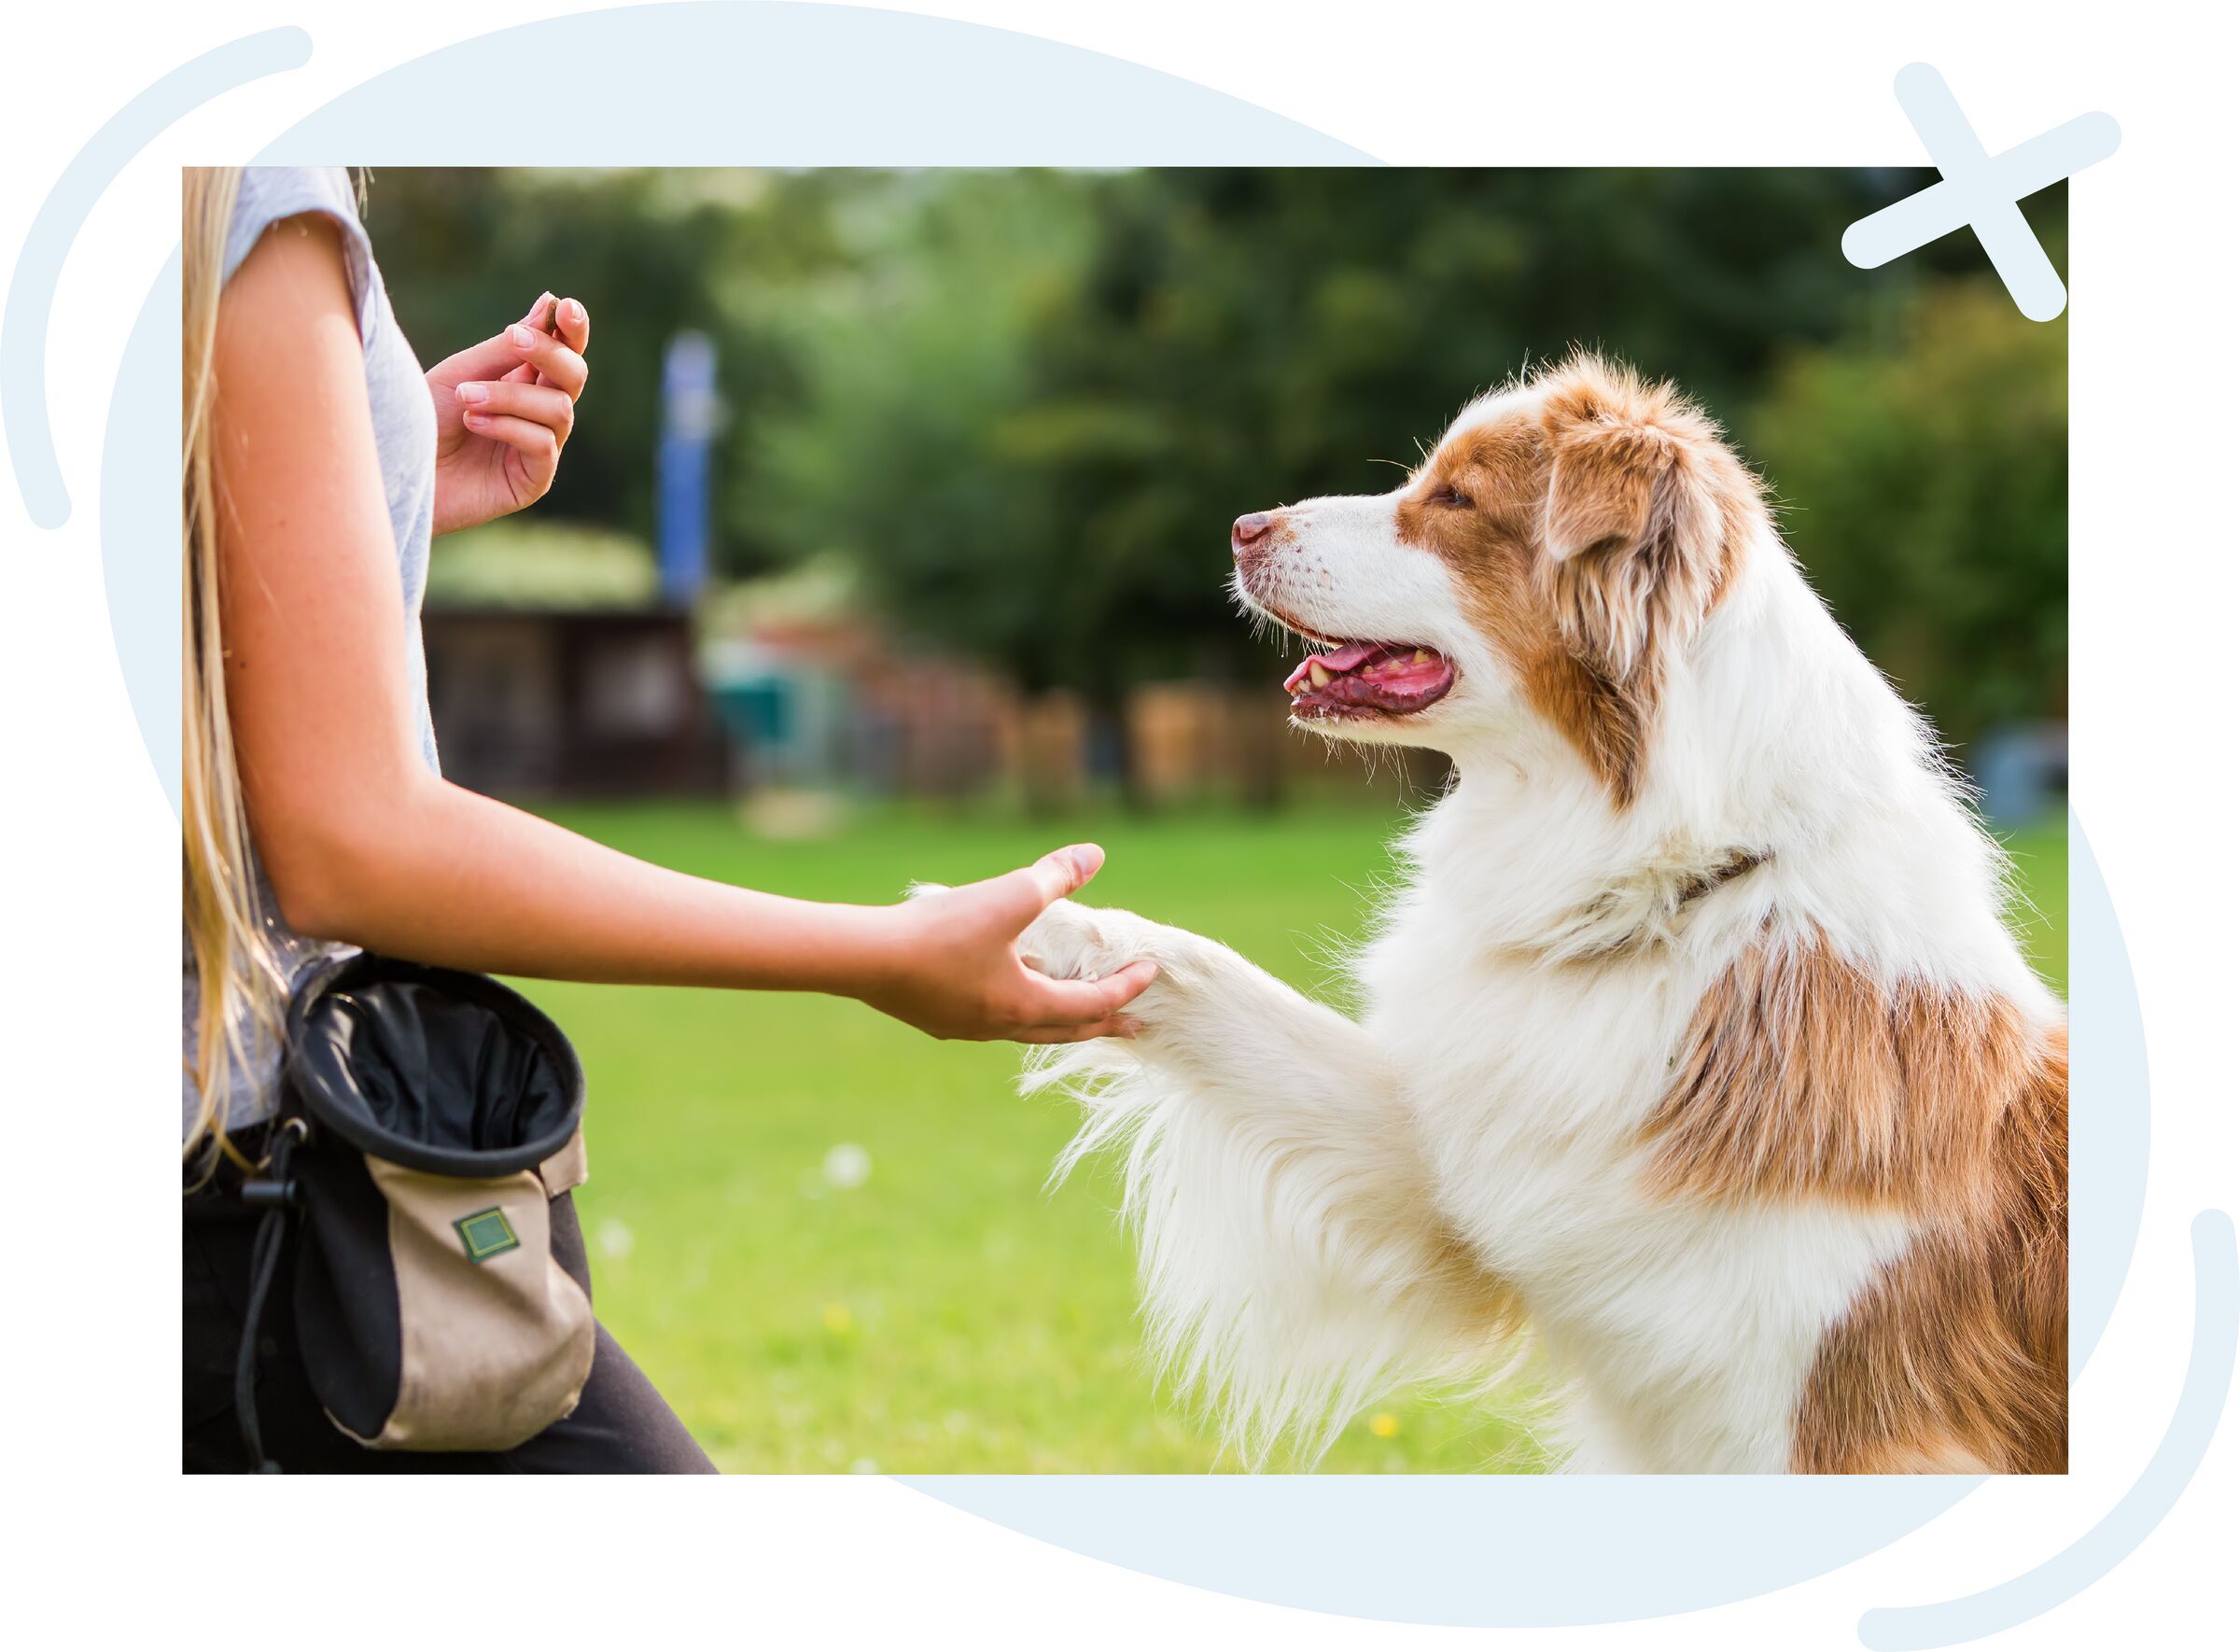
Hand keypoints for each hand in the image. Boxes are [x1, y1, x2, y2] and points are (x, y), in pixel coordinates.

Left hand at [426, 292, 590, 535]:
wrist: (394, 469)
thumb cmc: (420, 419)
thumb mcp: (461, 373)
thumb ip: (506, 348)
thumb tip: (548, 304)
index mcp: (523, 381)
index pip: (564, 352)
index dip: (571, 329)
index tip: (564, 306)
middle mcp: (538, 414)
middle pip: (573, 376)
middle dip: (550, 353)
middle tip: (516, 338)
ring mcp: (539, 449)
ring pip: (558, 409)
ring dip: (510, 396)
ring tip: (465, 398)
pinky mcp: (534, 481)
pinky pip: (543, 444)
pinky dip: (508, 426)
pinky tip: (471, 423)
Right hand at [862, 845, 1158, 1043]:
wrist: (864, 959)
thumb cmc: (940, 932)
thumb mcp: (1008, 896)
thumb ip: (1055, 876)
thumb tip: (1095, 854)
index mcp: (1026, 1005)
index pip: (1093, 1004)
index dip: (1126, 988)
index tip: (1150, 973)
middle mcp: (1001, 1026)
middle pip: (1066, 1030)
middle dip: (1103, 1024)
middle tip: (1132, 1026)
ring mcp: (966, 1027)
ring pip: (1027, 1027)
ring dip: (1058, 1016)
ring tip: (1072, 1002)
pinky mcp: (937, 1018)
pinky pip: (993, 1017)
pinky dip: (1017, 1004)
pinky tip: (1007, 982)